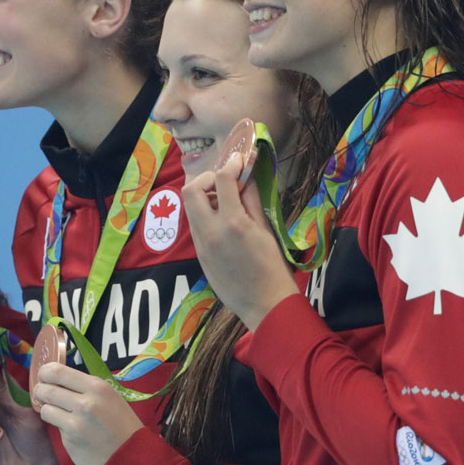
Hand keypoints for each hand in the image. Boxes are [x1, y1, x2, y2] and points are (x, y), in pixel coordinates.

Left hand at [32, 363, 143, 464]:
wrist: (130, 459)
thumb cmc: (123, 427)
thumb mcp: (111, 399)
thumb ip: (87, 389)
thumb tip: (61, 380)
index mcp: (98, 387)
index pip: (58, 371)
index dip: (46, 372)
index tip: (44, 376)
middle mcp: (86, 402)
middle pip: (47, 388)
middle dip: (40, 390)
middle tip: (42, 393)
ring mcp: (77, 422)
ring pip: (46, 407)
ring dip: (47, 409)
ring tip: (56, 412)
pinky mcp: (70, 439)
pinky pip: (53, 424)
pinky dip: (56, 424)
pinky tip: (68, 427)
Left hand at [183, 152, 299, 329]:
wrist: (264, 304)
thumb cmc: (273, 267)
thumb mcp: (267, 229)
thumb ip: (253, 199)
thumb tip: (247, 175)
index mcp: (233, 223)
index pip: (222, 180)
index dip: (231, 164)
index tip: (239, 160)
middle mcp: (211, 231)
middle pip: (191, 190)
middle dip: (207, 179)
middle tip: (226, 182)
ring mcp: (201, 244)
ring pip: (190, 208)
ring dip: (204, 197)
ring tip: (226, 202)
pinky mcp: (199, 254)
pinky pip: (195, 225)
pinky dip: (205, 214)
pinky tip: (223, 220)